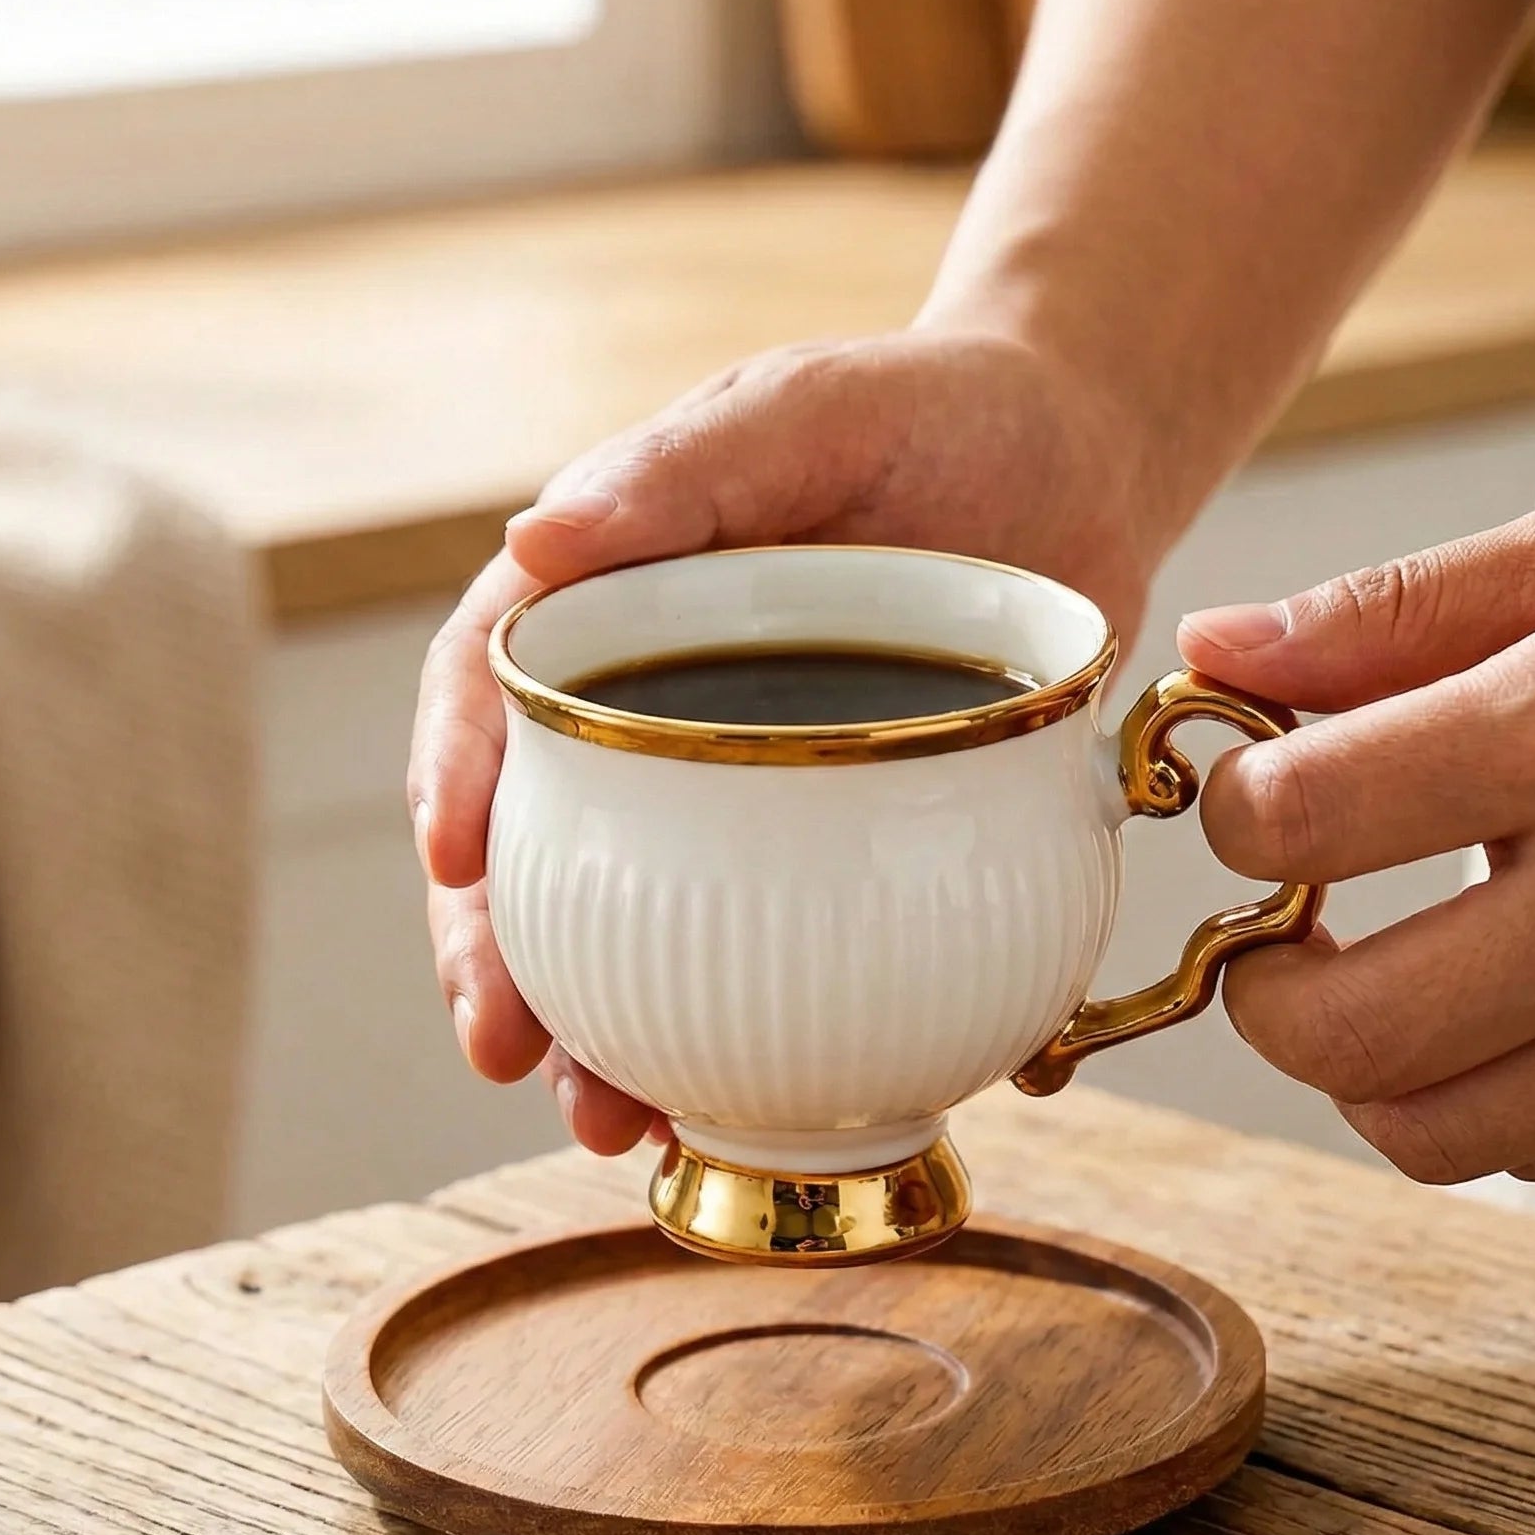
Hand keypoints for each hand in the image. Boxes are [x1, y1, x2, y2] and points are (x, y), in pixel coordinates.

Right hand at [410, 327, 1169, 1151]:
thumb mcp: (809, 413)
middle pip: (538, 845)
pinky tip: (737, 1112)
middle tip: (507, 1048)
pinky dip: (745, 1038)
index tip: (454, 865)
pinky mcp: (834, 849)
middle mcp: (656, 710)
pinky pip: (771, 951)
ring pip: (639, 926)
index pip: (491, 688)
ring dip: (603, 1034)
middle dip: (502, 957)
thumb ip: (685, 470)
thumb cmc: (932, 413)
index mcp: (614, 600)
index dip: (453, 775)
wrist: (1081, 464)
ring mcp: (743, 794)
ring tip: (609, 1121)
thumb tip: (534, 540)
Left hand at [1178, 475, 1534, 1184]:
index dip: (1228, 808)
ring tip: (1377, 978)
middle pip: (1343, 1032)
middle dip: (1260, 987)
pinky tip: (1498, 1008)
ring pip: (1430, 1131)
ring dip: (1358, 1065)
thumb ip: (1388, 612)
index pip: (1300, 821)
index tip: (1251, 792)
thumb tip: (1212, 651)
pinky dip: (1479, 1099)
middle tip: (1279, 926)